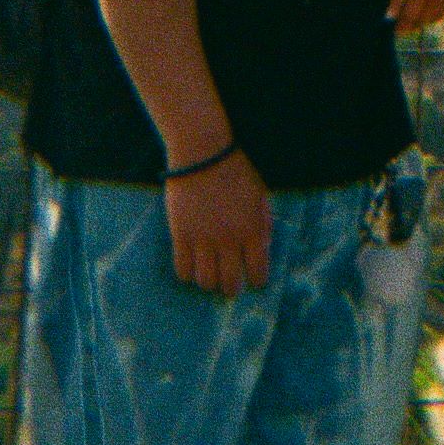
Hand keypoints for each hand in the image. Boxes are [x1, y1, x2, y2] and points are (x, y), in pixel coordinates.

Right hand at [165, 150, 271, 295]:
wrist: (204, 155)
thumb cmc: (235, 173)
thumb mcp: (260, 196)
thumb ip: (263, 225)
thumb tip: (261, 251)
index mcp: (253, 229)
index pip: (258, 271)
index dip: (257, 281)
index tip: (254, 282)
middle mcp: (229, 239)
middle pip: (230, 283)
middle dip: (231, 289)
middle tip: (230, 286)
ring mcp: (203, 239)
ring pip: (205, 281)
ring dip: (209, 282)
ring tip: (210, 275)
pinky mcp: (181, 235)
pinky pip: (182, 270)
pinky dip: (188, 274)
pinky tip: (192, 266)